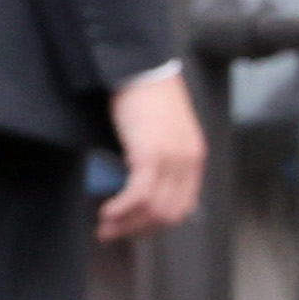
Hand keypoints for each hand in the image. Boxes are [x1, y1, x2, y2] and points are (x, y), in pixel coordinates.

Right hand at [97, 68, 205, 239]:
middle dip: (137, 230)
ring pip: (153, 210)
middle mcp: (188, 161)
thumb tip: (139, 187)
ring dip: (127, 223)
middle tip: (111, 233)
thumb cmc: (144, 95)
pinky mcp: (151, 153)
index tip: (130, 227)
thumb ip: (159, 158)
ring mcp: (172, 159)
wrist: (139, 66)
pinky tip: (107, 211)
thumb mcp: (160, 132)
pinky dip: (122, 208)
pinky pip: (139, 194)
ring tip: (104, 225)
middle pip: (168, 215)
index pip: (181, 207)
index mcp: (194, 158)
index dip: (154, 224)